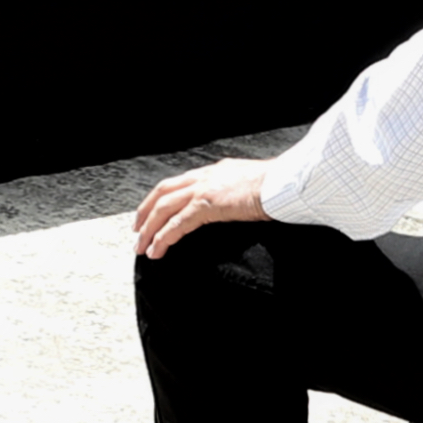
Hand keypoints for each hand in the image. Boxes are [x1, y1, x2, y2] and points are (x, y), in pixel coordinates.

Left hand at [131, 161, 271, 255]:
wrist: (285, 182)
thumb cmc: (277, 186)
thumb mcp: (251, 185)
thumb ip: (237, 193)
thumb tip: (238, 202)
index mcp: (213, 172)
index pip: (179, 183)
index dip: (161, 198)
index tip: (151, 212)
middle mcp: (204, 176)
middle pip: (163, 192)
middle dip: (146, 212)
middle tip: (137, 230)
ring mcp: (204, 189)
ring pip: (164, 208)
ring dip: (149, 229)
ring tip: (141, 247)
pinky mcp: (207, 204)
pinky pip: (178, 224)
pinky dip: (164, 237)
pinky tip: (157, 250)